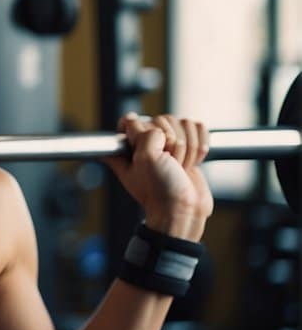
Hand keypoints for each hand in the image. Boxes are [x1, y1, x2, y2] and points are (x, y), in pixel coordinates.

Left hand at [103, 113, 213, 239]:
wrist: (184, 210)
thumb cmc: (160, 190)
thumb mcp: (145, 158)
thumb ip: (142, 133)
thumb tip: (135, 118)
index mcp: (128, 146)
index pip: (133, 119)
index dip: (146, 131)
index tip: (151, 147)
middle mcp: (146, 143)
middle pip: (164, 119)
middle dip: (173, 142)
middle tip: (170, 164)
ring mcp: (169, 145)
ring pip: (184, 123)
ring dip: (188, 147)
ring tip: (181, 167)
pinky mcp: (189, 148)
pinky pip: (198, 129)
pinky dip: (201, 145)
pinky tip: (194, 162)